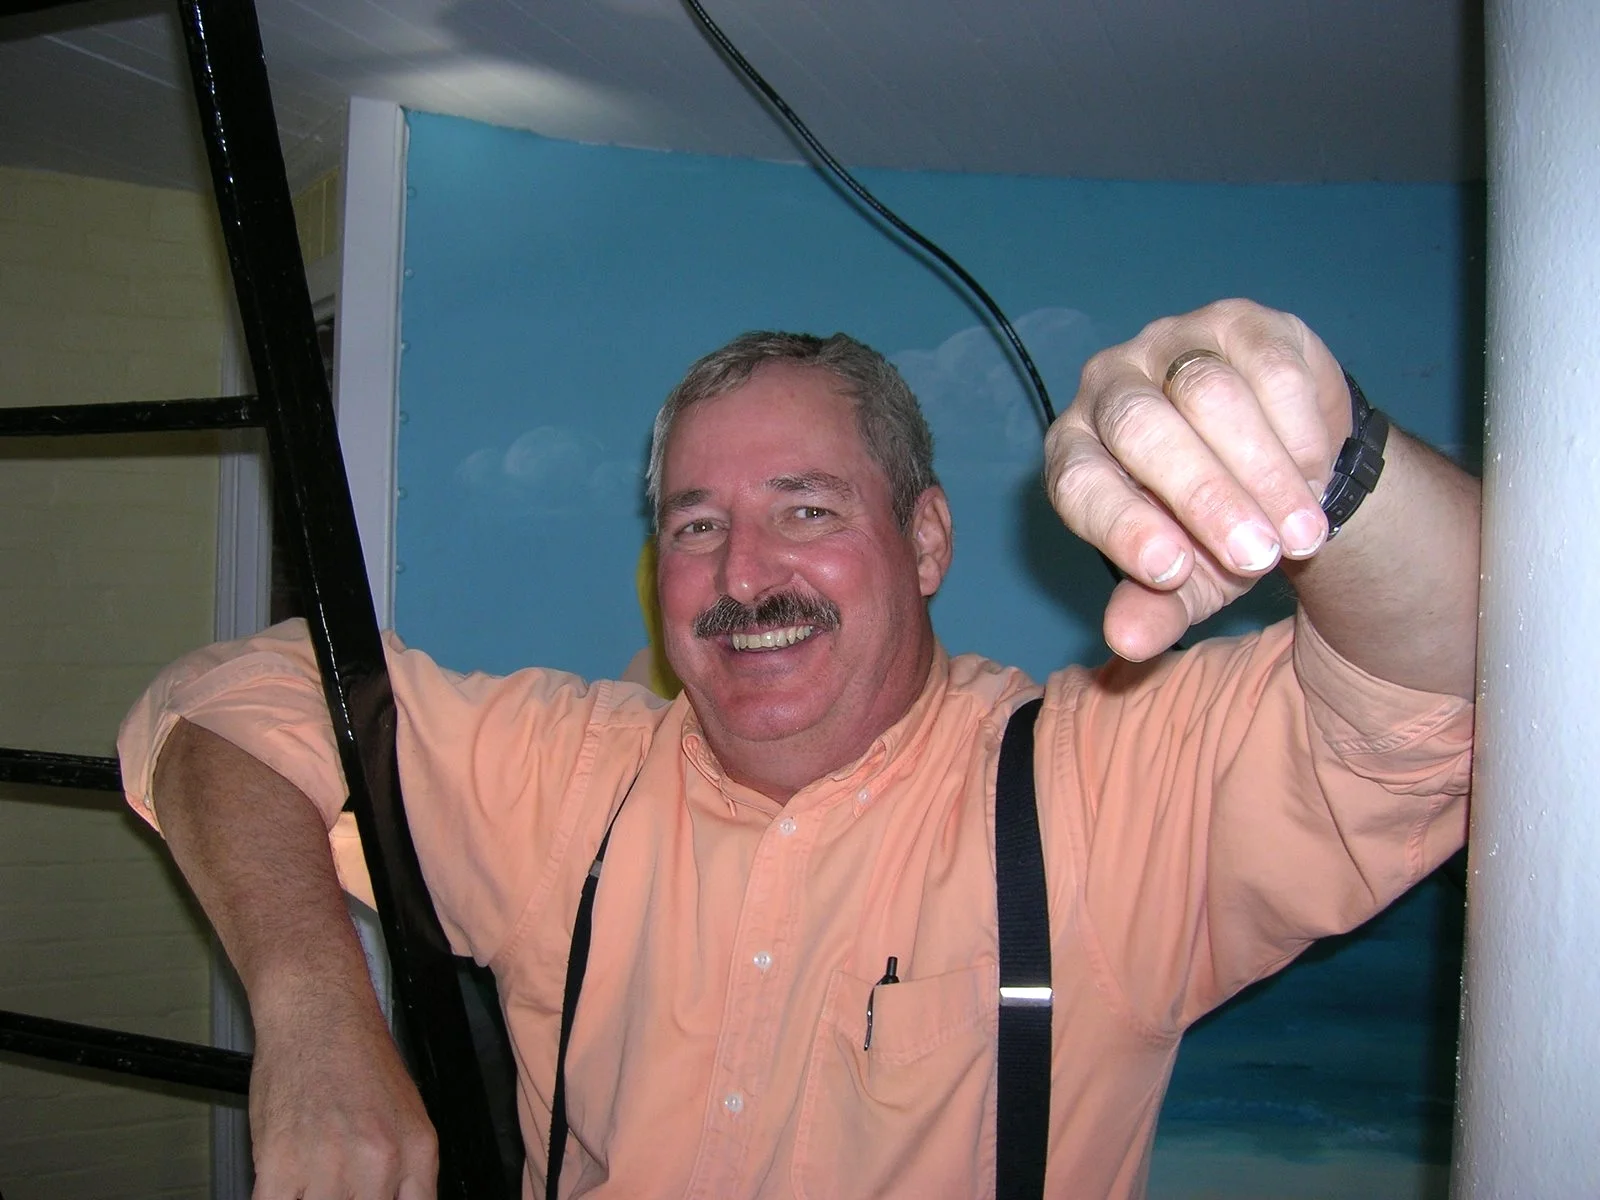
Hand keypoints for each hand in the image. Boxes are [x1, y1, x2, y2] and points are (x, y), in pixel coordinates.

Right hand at [247, 984, 437, 1198]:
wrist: (318, 1014)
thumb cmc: (356, 1059)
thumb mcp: (406, 1116)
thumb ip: (405, 1173)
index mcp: (416, 1152)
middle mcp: (379, 1162)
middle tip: (335, 1187)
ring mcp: (330, 1166)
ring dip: (312, 1199)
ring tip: (309, 1183)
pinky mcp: (279, 1165)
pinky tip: (282, 1187)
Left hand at [1045, 299, 1350, 660]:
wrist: (1290, 468)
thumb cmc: (1215, 529)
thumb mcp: (1190, 581)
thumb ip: (1155, 607)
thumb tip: (1127, 642)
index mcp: (1076, 451)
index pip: (1078, 481)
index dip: (1120, 525)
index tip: (1170, 571)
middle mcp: (1108, 387)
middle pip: (1142, 429)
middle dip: (1204, 499)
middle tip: (1258, 558)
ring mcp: (1170, 343)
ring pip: (1208, 394)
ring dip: (1261, 471)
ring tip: (1300, 534)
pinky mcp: (1237, 321)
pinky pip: (1266, 365)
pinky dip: (1296, 427)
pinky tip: (1315, 471)